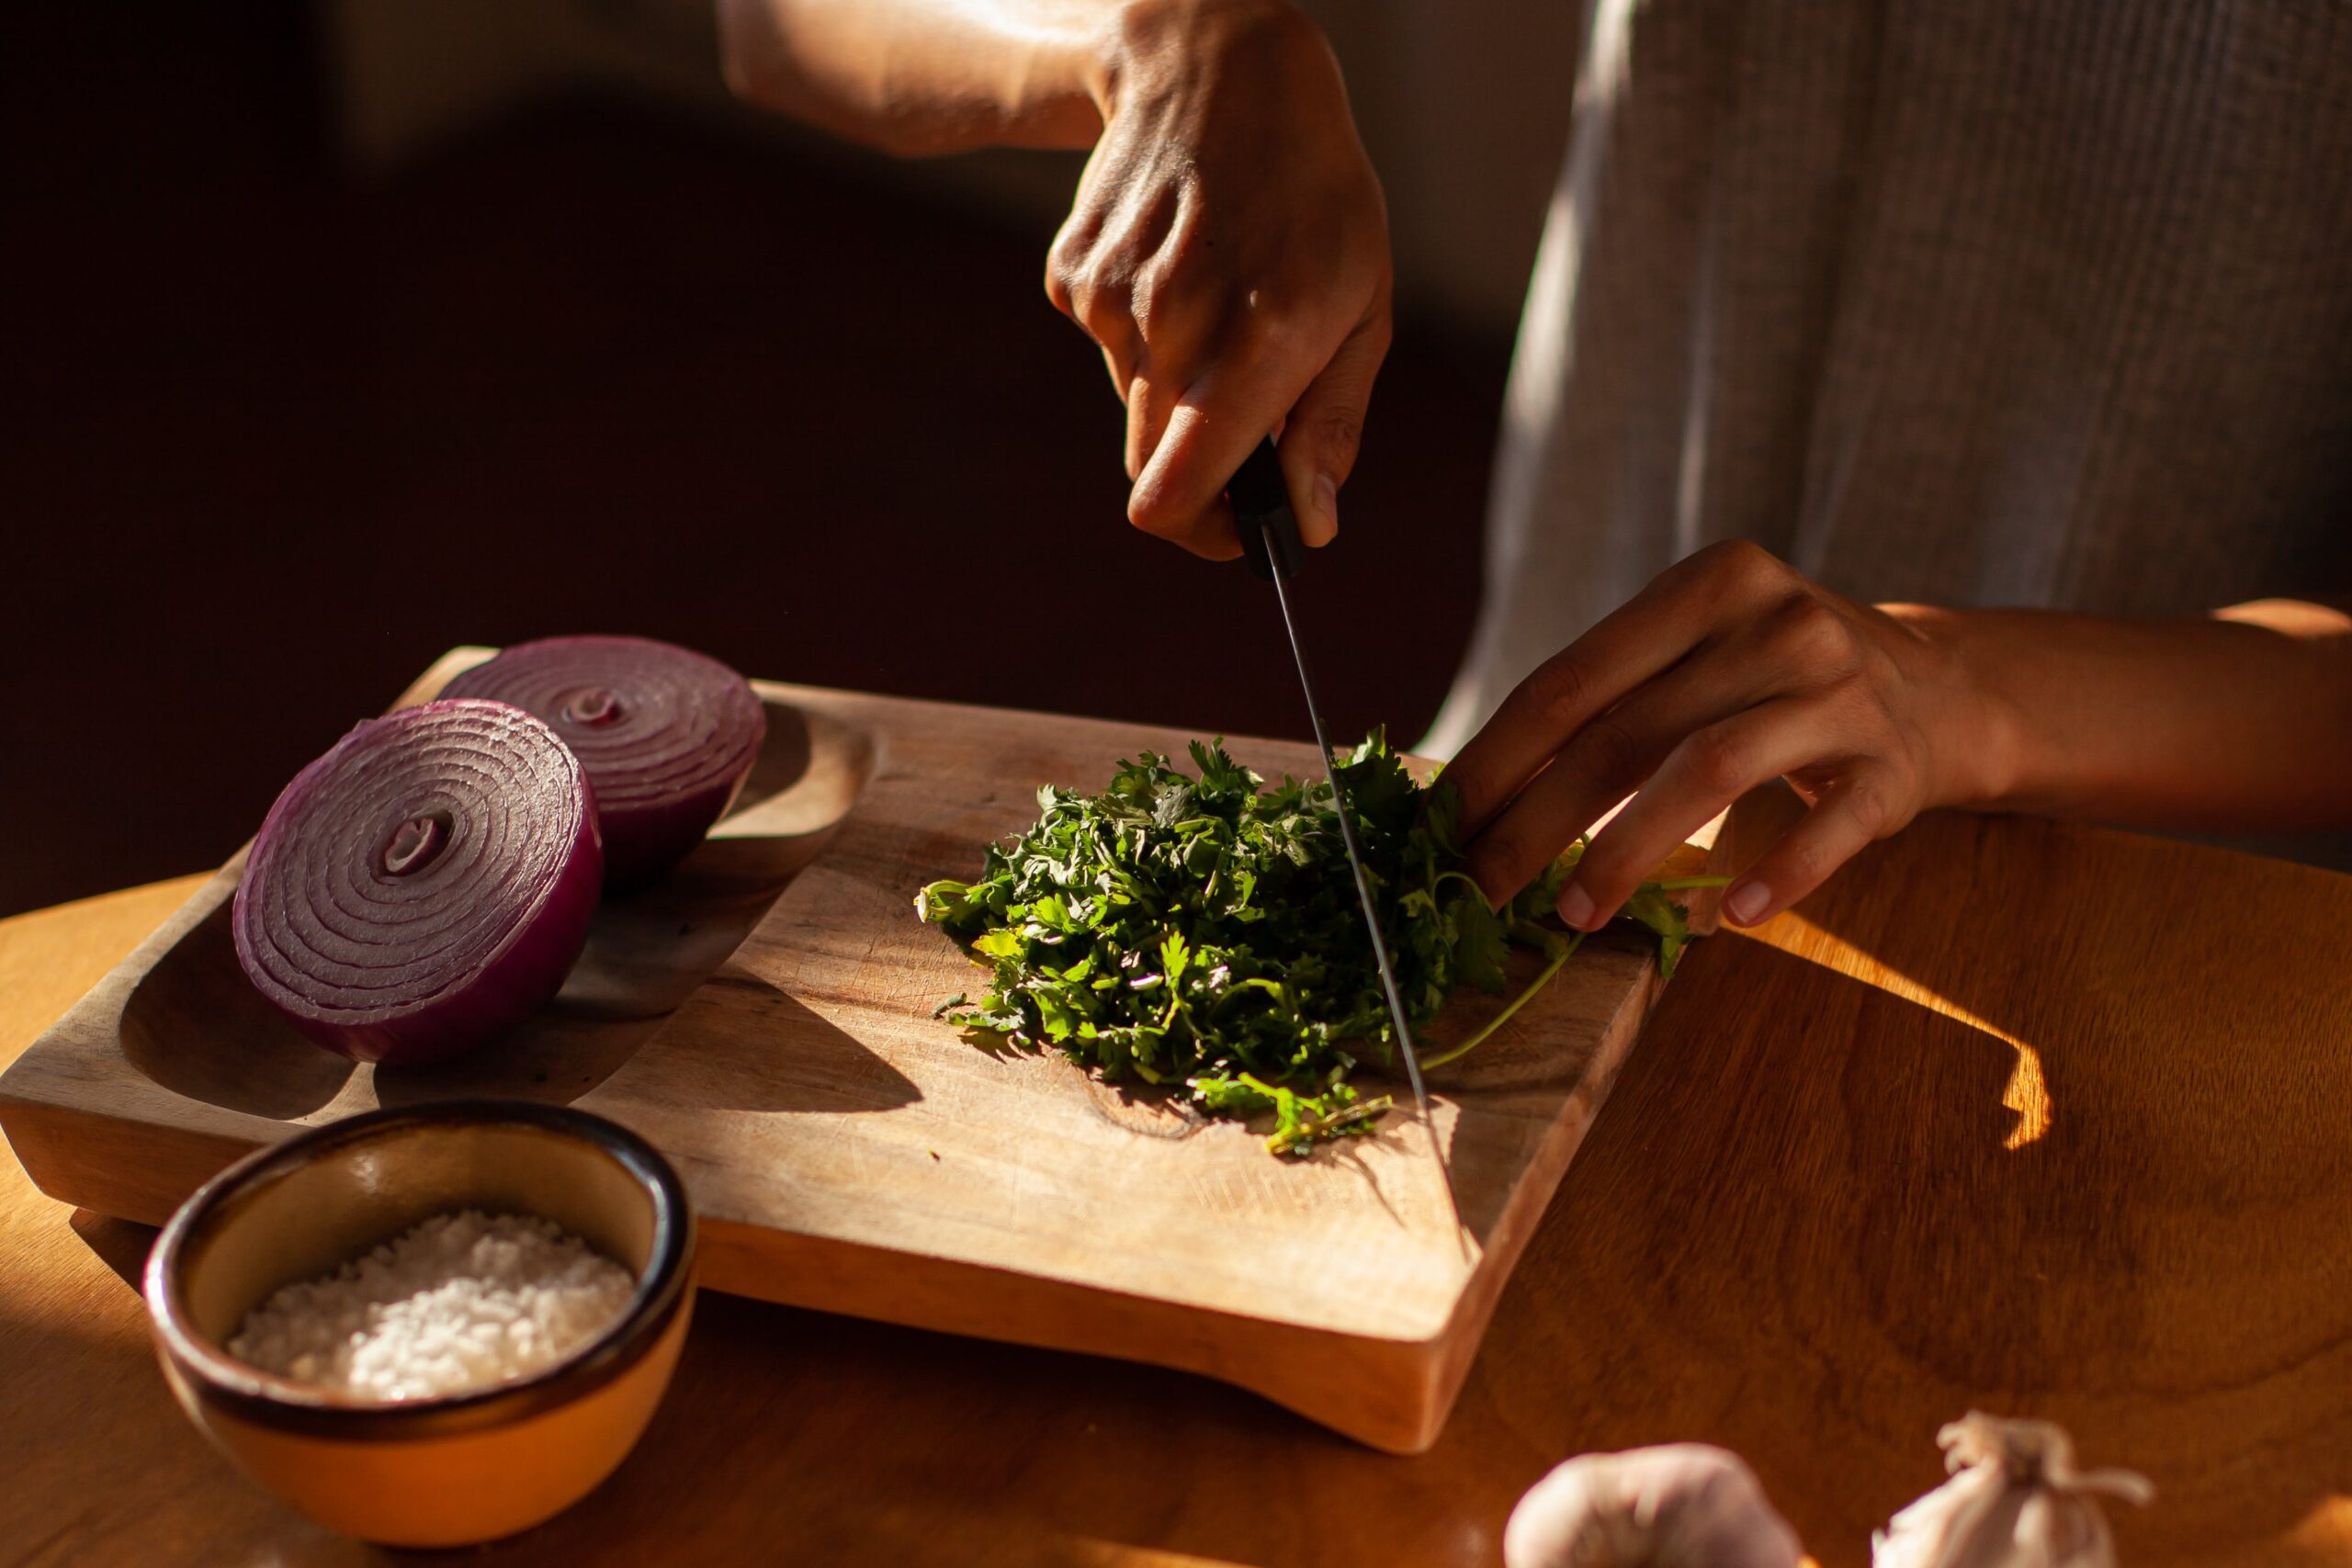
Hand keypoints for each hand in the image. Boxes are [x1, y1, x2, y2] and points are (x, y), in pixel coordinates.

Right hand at [1048, 0, 1391, 557]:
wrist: (1218, 71)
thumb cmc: (1314, 197)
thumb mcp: (1362, 306)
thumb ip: (1331, 424)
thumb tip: (1308, 526)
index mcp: (1257, 341)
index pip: (1177, 492)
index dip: (1204, 536)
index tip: (1241, 532)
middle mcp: (1173, 324)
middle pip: (1153, 464)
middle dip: (1201, 468)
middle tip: (1250, 424)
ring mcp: (1110, 298)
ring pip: (1135, 403)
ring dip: (1178, 384)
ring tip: (1223, 300)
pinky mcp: (1073, 276)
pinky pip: (1107, 350)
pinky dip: (1144, 335)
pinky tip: (1179, 266)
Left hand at [1446, 542, 2013, 930]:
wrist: (1942, 689)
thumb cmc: (1776, 680)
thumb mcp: (1702, 652)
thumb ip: (1612, 700)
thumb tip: (1476, 796)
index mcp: (1710, 584)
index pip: (1574, 679)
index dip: (1498, 759)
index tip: (1441, 824)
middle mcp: (1777, 624)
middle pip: (1626, 731)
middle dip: (1536, 820)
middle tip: (1477, 889)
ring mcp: (1840, 693)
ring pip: (1709, 770)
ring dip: (1628, 850)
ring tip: (1574, 914)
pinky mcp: (1894, 766)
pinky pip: (1827, 830)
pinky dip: (1775, 873)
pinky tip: (1729, 918)